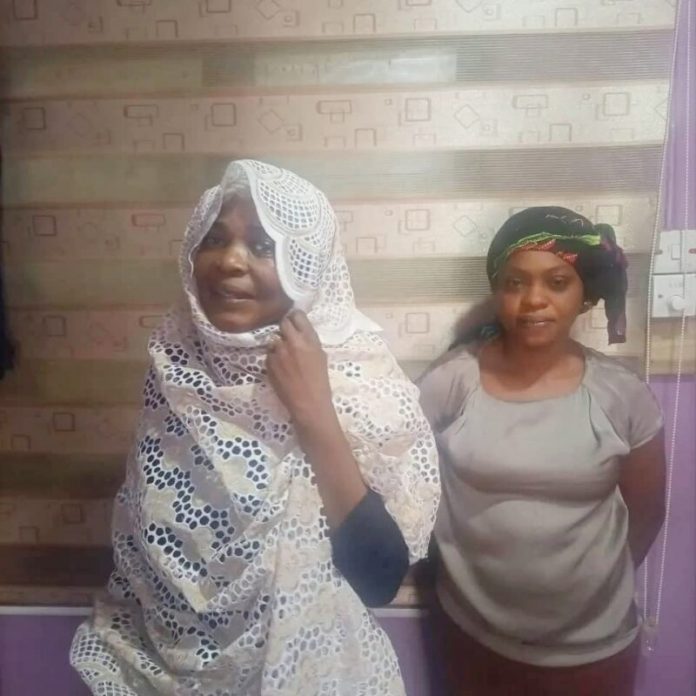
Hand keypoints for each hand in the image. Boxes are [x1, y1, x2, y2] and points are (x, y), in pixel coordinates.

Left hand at [266, 310, 334, 427]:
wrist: (309, 403)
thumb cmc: (320, 381)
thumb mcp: (320, 355)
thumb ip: (309, 340)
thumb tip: (299, 331)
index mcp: (309, 339)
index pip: (297, 315)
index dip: (295, 317)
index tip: (294, 320)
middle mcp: (293, 342)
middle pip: (283, 323)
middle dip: (285, 327)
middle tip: (288, 335)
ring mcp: (279, 352)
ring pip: (273, 338)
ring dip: (278, 343)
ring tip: (284, 354)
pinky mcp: (268, 363)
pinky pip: (269, 353)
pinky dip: (273, 357)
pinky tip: (281, 367)